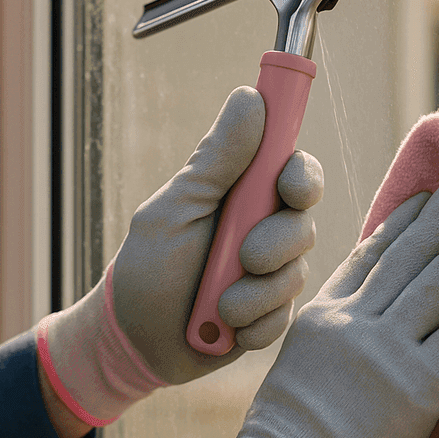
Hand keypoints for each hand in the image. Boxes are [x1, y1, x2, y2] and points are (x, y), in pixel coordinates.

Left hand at [37, 86, 322, 424]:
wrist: (133, 340)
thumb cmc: (149, 263)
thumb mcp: (178, 207)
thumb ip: (217, 159)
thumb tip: (250, 97)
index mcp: (243, 193)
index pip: (295, 169)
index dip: (301, 175)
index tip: (286, 187)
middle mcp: (265, 228)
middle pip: (305, 223)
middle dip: (276, 244)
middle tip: (244, 257)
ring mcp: (271, 274)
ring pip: (295, 275)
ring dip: (253, 293)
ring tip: (216, 305)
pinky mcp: (270, 316)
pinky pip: (283, 319)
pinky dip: (252, 325)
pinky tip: (223, 328)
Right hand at [197, 168, 438, 437]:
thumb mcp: (299, 369)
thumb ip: (333, 341)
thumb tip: (368, 330)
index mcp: (323, 314)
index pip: (369, 254)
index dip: (404, 220)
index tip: (428, 195)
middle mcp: (354, 319)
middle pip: (410, 253)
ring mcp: (385, 348)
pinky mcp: (418, 384)